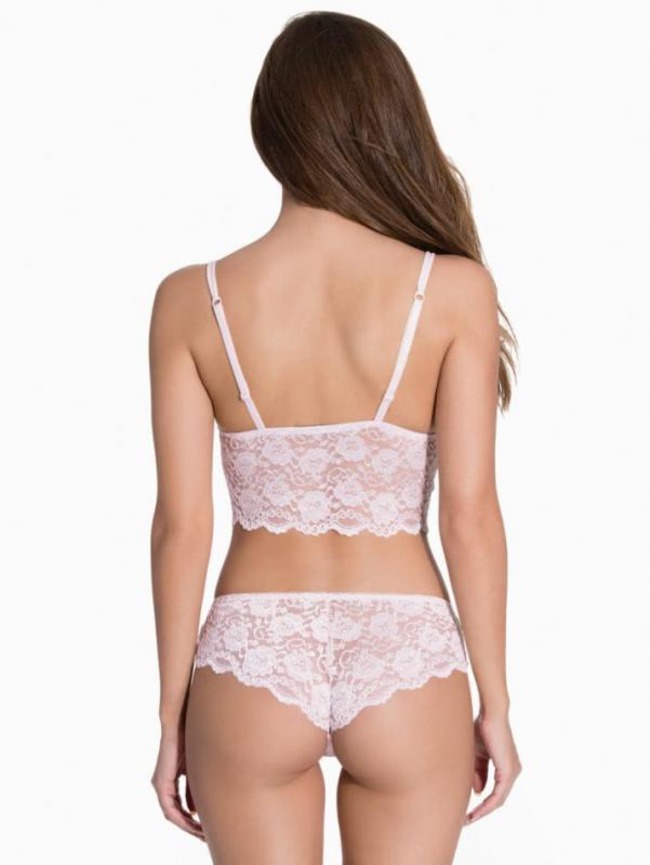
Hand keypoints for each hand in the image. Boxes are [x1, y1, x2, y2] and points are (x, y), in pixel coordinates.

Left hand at [151, 726, 204, 840]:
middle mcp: (161, 785)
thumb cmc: (189, 741)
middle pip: (175, 815)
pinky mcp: (161, 782)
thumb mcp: (194, 770)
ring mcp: (159, 784)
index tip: (204, 828)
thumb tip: (195, 812)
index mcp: (169, 782)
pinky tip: (192, 821)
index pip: (179, 808)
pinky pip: (169, 808)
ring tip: (201, 832)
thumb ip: (192, 790)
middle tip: (204, 836)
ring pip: (171, 814)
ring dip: (186, 825)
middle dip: (190, 827)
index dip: (191, 820)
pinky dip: (180, 816)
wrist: (180, 724)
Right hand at [464, 712, 521, 824]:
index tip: (467, 811)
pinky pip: (498, 795)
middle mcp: (513, 771)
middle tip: (466, 820)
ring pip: (498, 799)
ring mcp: (512, 772)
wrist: (490, 713)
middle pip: (497, 799)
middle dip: (481, 811)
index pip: (495, 791)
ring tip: (469, 818)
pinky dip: (487, 805)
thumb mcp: (477, 754)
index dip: (482, 803)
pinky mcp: (508, 771)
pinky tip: (476, 810)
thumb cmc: (482, 728)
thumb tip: (478, 792)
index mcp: (506, 766)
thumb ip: (478, 772)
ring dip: (483, 811)